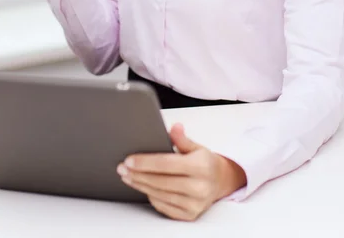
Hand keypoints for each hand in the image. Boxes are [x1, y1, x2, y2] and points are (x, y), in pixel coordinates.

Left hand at [117, 123, 246, 220]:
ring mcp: (194, 203)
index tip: (129, 160)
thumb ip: (182, 138)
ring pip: (159, 194)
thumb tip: (173, 127)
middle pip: (159, 181)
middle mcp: (199, 187)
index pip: (166, 164)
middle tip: (122, 168)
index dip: (145, 162)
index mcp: (201, 166)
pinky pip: (163, 206)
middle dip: (137, 174)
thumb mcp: (196, 146)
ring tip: (128, 177)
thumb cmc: (205, 162)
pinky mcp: (189, 215)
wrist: (220, 181)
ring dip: (140, 185)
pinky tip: (143, 187)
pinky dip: (150, 196)